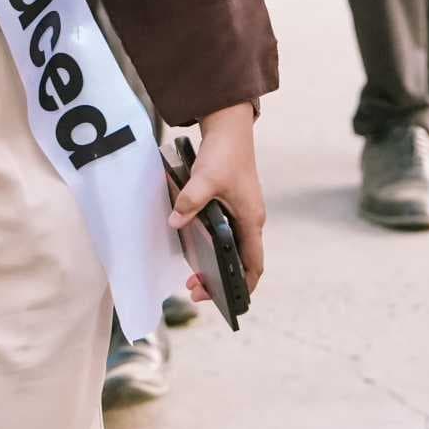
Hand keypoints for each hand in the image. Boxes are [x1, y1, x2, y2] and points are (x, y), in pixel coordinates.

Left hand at [175, 104, 266, 298]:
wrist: (229, 126)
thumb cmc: (225, 153)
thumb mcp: (205, 180)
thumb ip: (190, 204)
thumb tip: (174, 224)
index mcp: (251, 220)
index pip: (254, 264)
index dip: (245, 286)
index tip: (231, 302)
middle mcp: (250, 219)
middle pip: (242, 261)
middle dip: (221, 281)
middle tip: (195, 289)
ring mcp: (242, 212)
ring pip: (233, 248)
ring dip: (216, 265)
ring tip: (193, 277)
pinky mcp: (232, 203)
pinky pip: (226, 234)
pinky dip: (214, 248)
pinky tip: (196, 250)